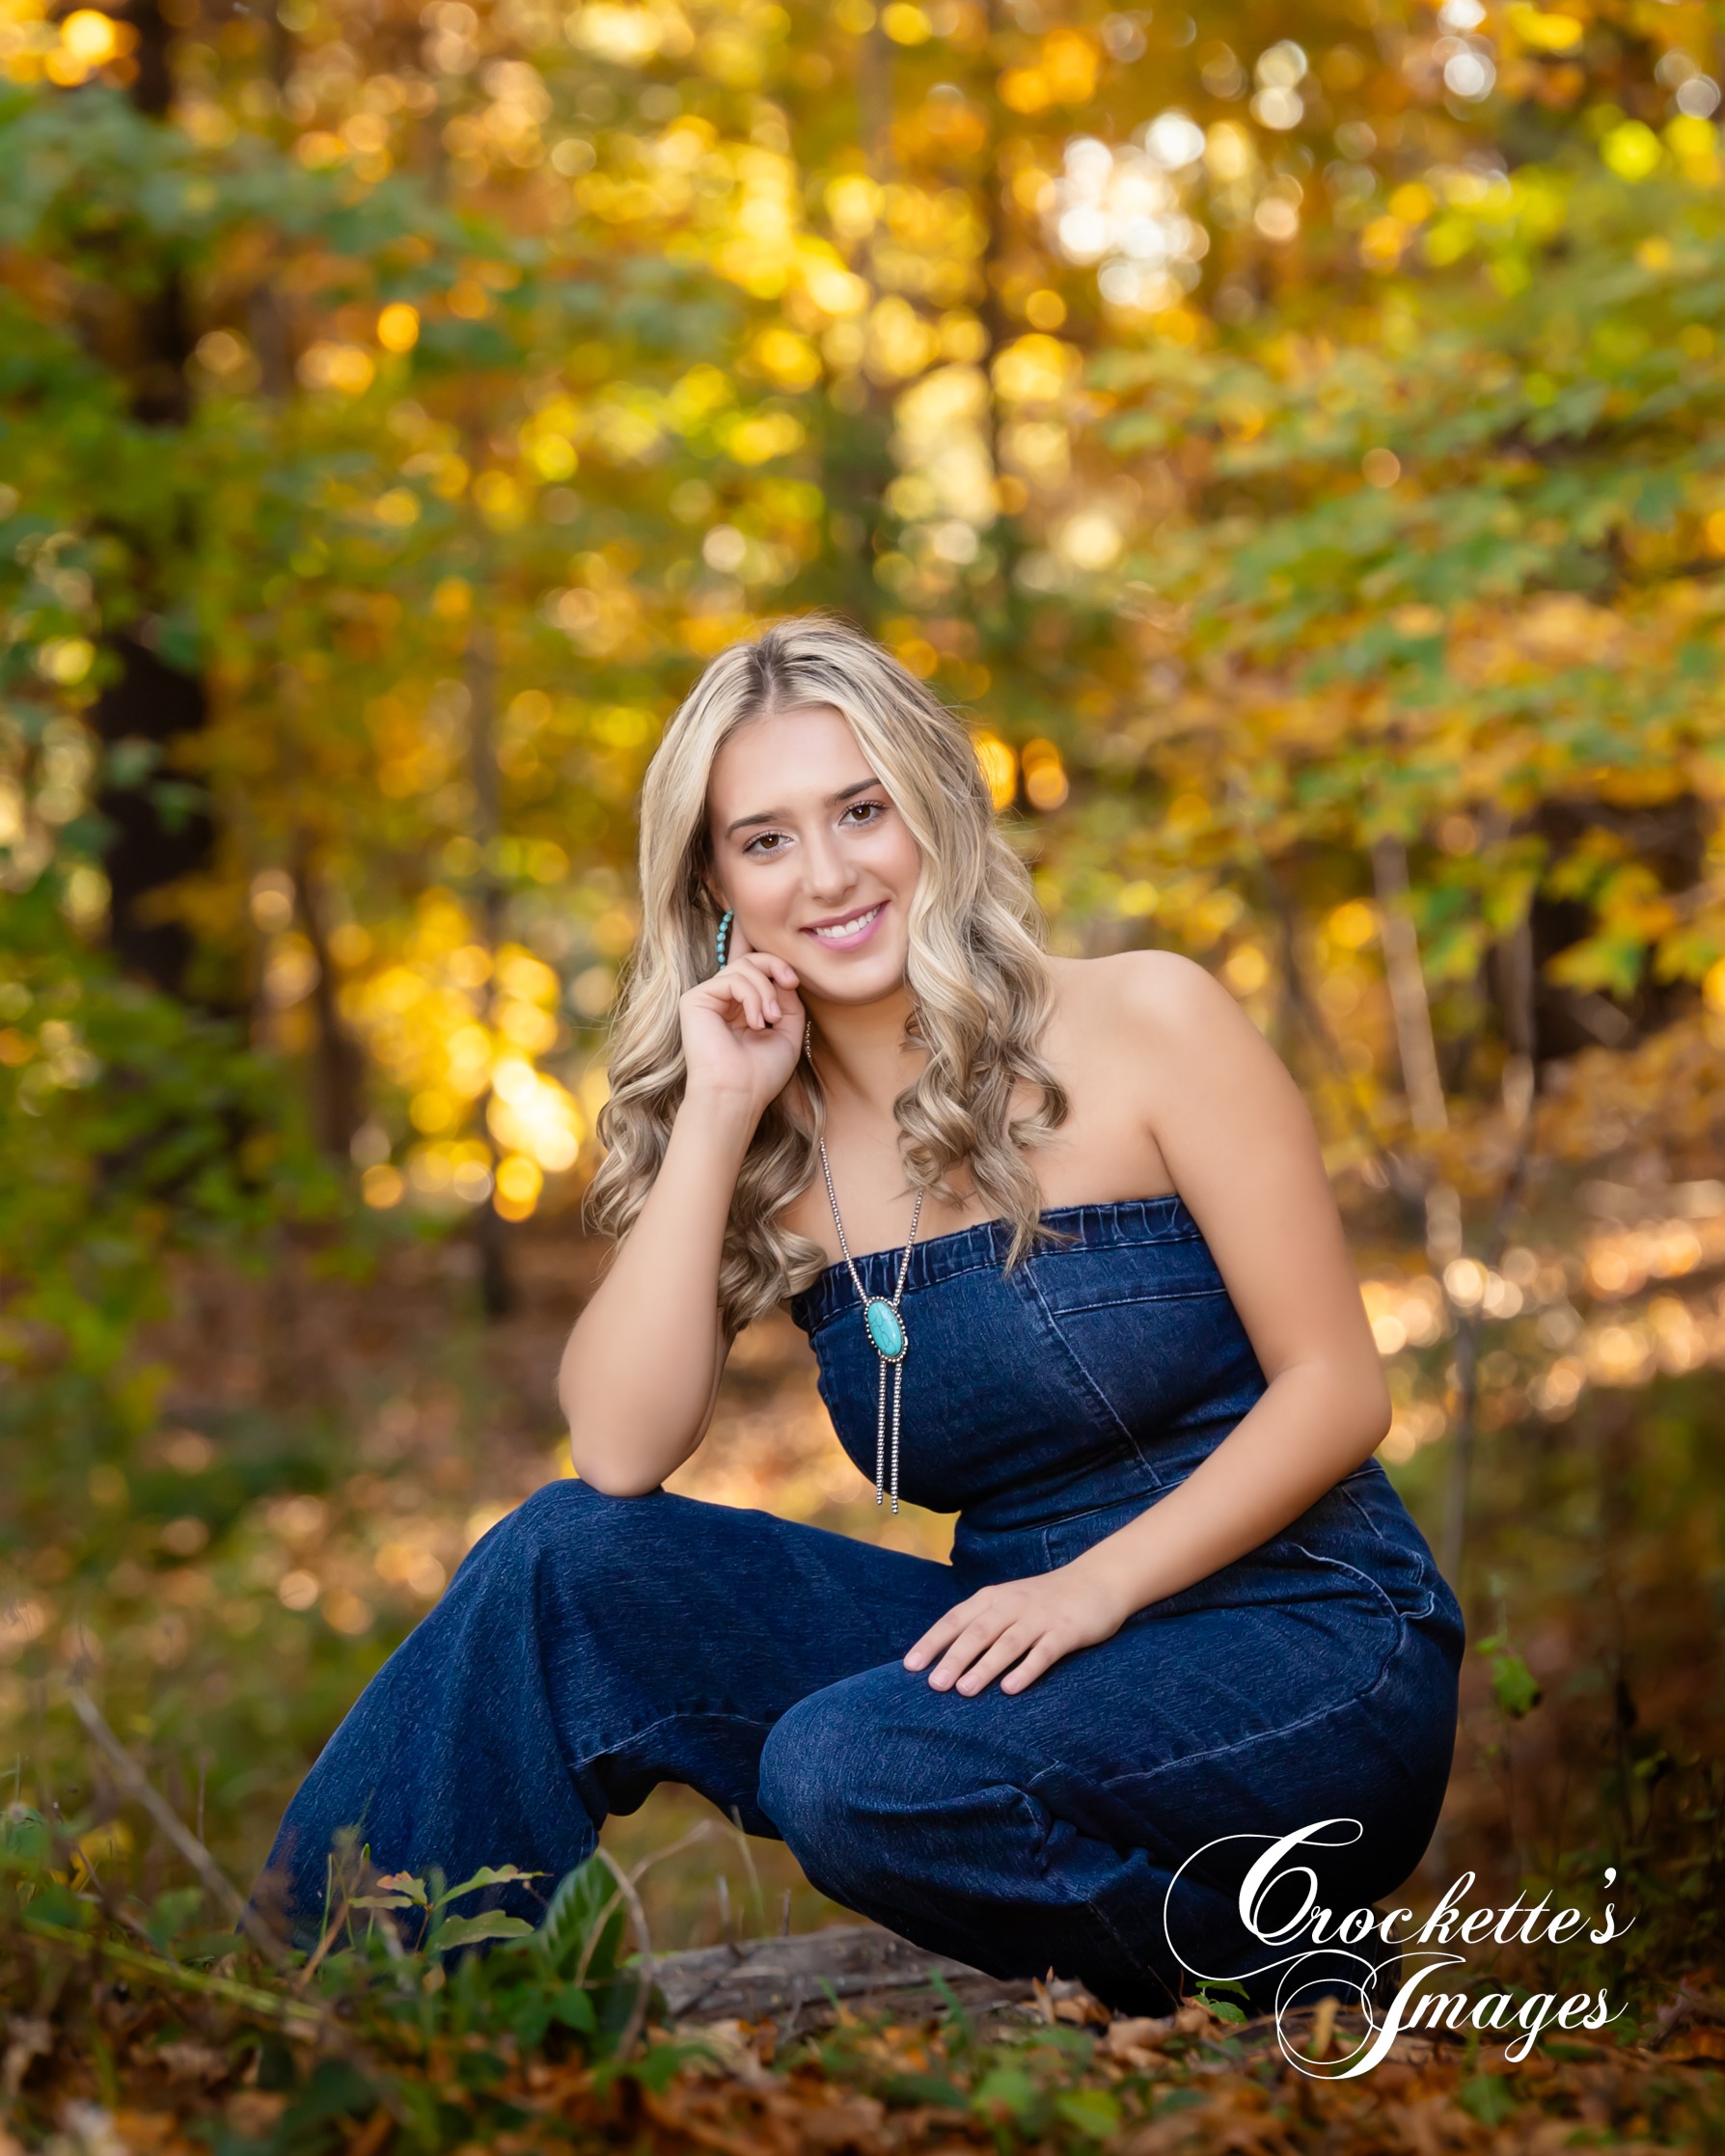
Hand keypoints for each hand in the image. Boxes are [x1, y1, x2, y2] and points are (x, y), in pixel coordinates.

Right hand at [679, 916, 804, 1124]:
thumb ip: (786, 997)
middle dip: (777, 966)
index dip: (747, 938)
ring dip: (766, 990)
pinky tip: (755, 1020)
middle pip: (752, 959)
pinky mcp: (695, 998)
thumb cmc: (762, 1072)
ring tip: (769, 1019)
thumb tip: (782, 973)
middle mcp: (723, 998)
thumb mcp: (788, 1029)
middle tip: (791, 985)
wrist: (738, 1094)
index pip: (747, 964)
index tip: (747, 917)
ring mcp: (708, 997)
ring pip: (745, 966)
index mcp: (742, 1004)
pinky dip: (751, 995)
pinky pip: (732, 977)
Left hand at [903, 1561, 1131, 1696]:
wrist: (1097, 1580)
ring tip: (965, 1691)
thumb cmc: (1044, 1600)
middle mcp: (1012, 1605)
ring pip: (1007, 1643)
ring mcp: (1039, 1617)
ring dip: (985, 1666)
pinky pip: (1044, 1652)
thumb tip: (944, 1659)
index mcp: (992, 1599)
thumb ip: (981, 1624)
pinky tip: (1011, 1689)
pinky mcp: (1066, 1631)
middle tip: (934, 1685)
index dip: (932, 1643)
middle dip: (954, 1658)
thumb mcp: (1008, 1604)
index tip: (910, 1667)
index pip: (955, 1620)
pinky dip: (1026, 1670)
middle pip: (977, 1632)